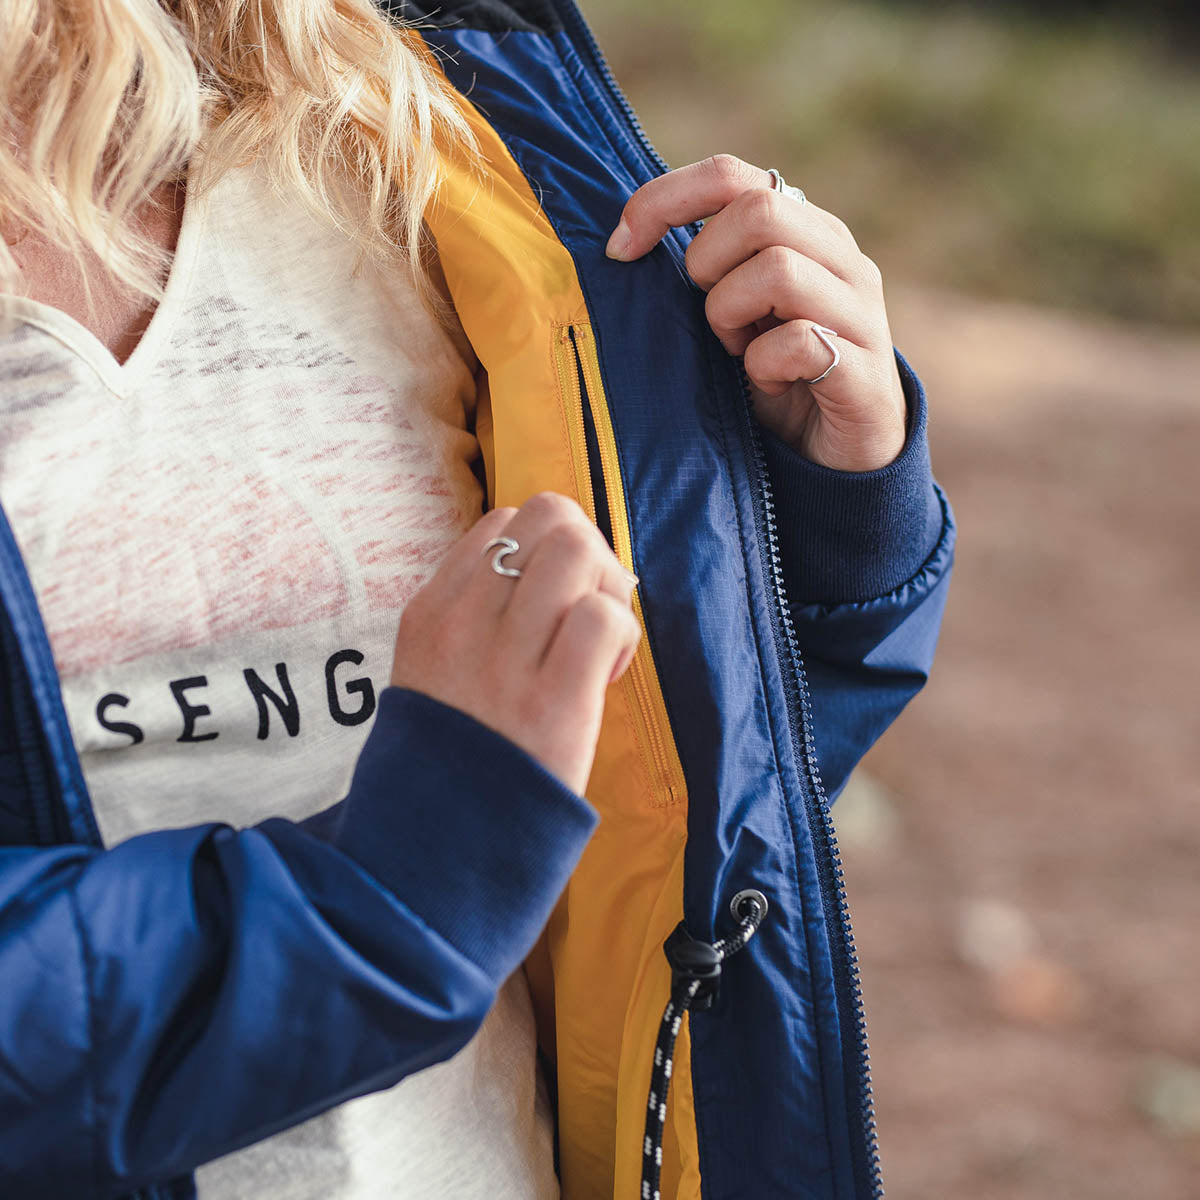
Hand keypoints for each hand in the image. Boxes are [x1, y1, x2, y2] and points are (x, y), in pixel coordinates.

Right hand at [391, 493, 641, 795]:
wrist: (436, 848)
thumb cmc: (453, 756)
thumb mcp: (435, 672)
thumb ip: (478, 617)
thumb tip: (563, 573)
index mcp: (431, 612)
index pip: (504, 522)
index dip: (545, 551)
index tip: (550, 606)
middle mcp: (462, 623)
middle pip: (549, 515)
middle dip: (587, 552)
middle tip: (588, 612)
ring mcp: (504, 660)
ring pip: (577, 549)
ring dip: (606, 588)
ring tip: (596, 644)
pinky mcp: (552, 703)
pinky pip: (602, 617)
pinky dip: (620, 637)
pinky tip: (603, 678)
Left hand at [606, 155, 906, 472]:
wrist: (841, 455)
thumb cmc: (775, 376)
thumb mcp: (735, 312)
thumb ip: (709, 267)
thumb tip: (626, 240)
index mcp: (804, 231)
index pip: (730, 175)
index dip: (664, 200)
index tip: (621, 248)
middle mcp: (840, 258)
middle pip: (758, 209)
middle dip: (709, 265)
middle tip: (713, 318)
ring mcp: (860, 312)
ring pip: (778, 270)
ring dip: (732, 316)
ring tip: (740, 352)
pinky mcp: (867, 370)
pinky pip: (799, 341)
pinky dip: (764, 366)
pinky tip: (771, 385)